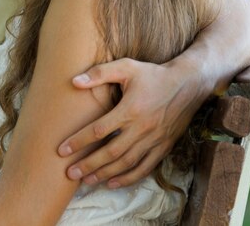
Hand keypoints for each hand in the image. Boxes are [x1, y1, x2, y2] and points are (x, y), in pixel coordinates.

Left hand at [57, 55, 209, 187]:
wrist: (187, 84)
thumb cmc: (153, 74)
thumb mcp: (127, 67)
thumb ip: (100, 73)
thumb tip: (75, 81)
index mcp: (130, 109)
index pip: (99, 130)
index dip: (79, 141)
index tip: (62, 150)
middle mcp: (141, 128)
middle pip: (110, 152)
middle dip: (89, 164)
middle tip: (69, 173)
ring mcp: (153, 140)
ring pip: (126, 163)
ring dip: (105, 174)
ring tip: (86, 180)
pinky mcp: (163, 147)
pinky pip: (145, 167)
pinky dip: (128, 178)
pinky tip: (113, 183)